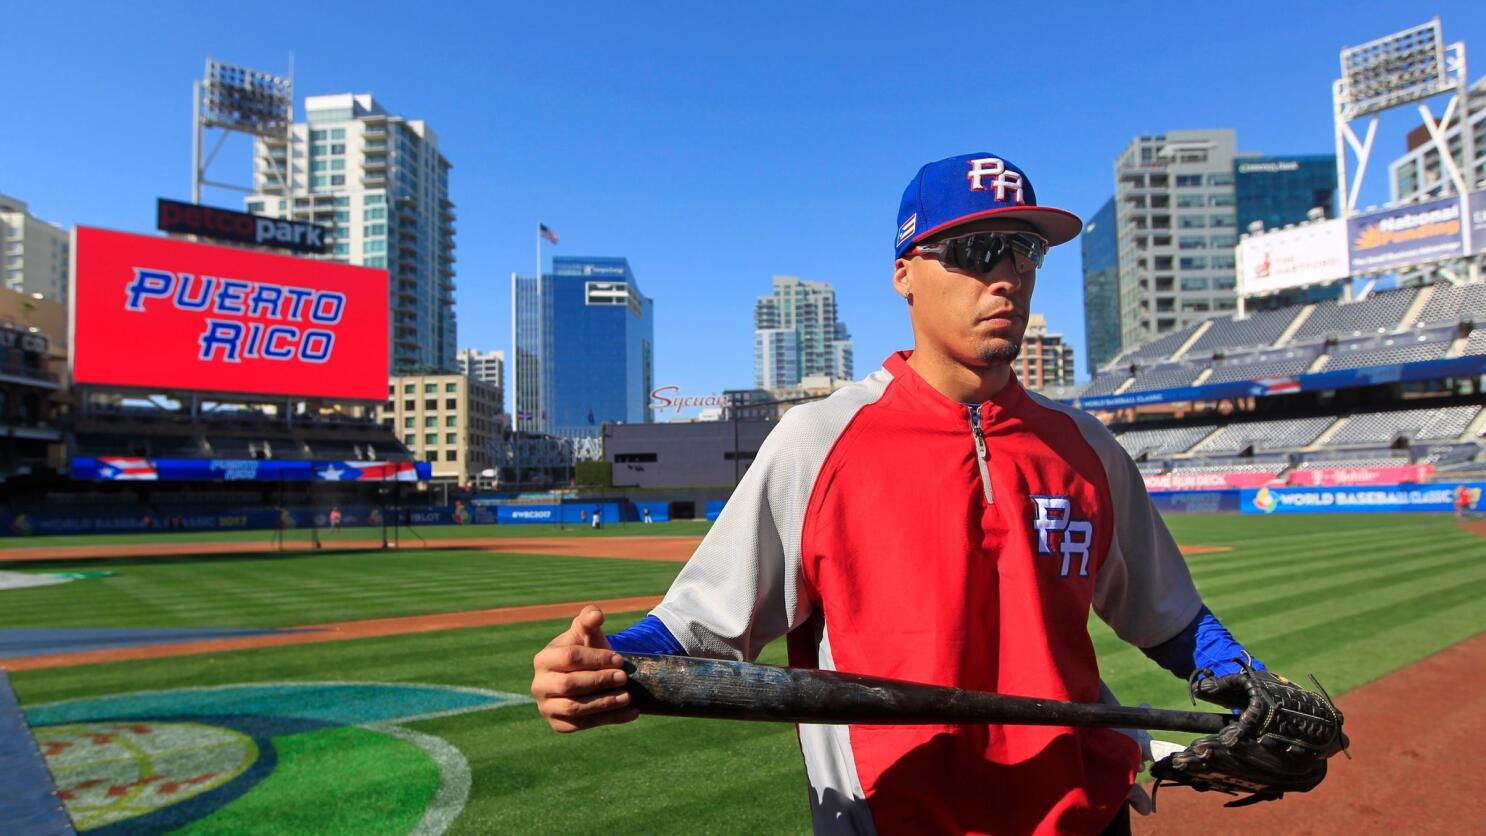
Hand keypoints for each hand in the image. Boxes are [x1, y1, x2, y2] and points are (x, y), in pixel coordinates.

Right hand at [531, 606, 638, 732]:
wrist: (587, 675)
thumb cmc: (586, 650)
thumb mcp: (587, 633)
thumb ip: (589, 619)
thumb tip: (596, 615)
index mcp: (543, 659)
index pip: (569, 657)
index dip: (596, 658)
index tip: (619, 659)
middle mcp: (539, 685)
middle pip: (569, 685)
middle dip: (599, 681)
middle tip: (624, 677)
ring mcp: (546, 707)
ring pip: (574, 709)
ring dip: (604, 703)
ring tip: (628, 696)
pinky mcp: (558, 725)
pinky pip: (583, 725)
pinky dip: (609, 720)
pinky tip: (632, 712)